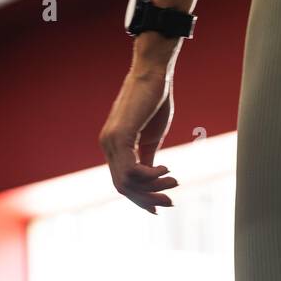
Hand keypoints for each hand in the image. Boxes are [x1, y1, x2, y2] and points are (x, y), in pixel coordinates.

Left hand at [99, 56, 179, 213]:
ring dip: (154, 187)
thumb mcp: (151, 138)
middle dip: (148, 199)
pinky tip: (165, 169)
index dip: (141, 199)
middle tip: (171, 201)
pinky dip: (151, 176)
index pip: (123, 183)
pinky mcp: (120, 136)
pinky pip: (132, 171)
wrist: (154, 74)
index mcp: (114, 146)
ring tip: (173, 180)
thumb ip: (147, 158)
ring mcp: (111, 141)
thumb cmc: (155, 101)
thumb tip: (150, 177)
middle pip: (123, 188)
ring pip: (128, 182)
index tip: (162, 206)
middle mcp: (107, 145)